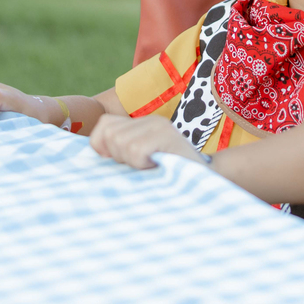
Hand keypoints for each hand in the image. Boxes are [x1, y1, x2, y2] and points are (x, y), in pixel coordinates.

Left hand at [90, 114, 207, 169]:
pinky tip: (156, 166)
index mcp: (142, 125)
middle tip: (140, 166)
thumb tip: (96, 157)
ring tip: (149, 166)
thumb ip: (122, 155)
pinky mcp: (167, 135)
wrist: (206, 182)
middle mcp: (150, 121)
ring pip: (120, 142)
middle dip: (117, 157)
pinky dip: (141, 163)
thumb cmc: (169, 177)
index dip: (102, 145)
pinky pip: (136, 150)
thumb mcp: (141, 163)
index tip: (120, 161)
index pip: (104, 125)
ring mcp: (159, 126)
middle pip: (109, 134)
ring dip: (131, 162)